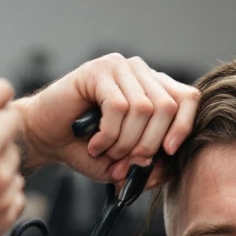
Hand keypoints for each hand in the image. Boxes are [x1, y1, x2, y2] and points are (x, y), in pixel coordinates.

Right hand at [14, 54, 199, 188]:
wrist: (46, 137)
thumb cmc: (87, 148)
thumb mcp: (125, 164)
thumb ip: (150, 167)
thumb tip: (165, 168)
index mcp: (155, 89)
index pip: (189, 98)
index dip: (183, 127)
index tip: (168, 152)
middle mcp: (141, 73)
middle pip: (167, 107)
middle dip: (148, 144)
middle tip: (127, 162)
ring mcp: (120, 67)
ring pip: (143, 109)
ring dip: (125, 142)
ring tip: (107, 152)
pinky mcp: (98, 70)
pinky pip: (118, 107)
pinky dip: (108, 134)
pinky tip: (95, 143)